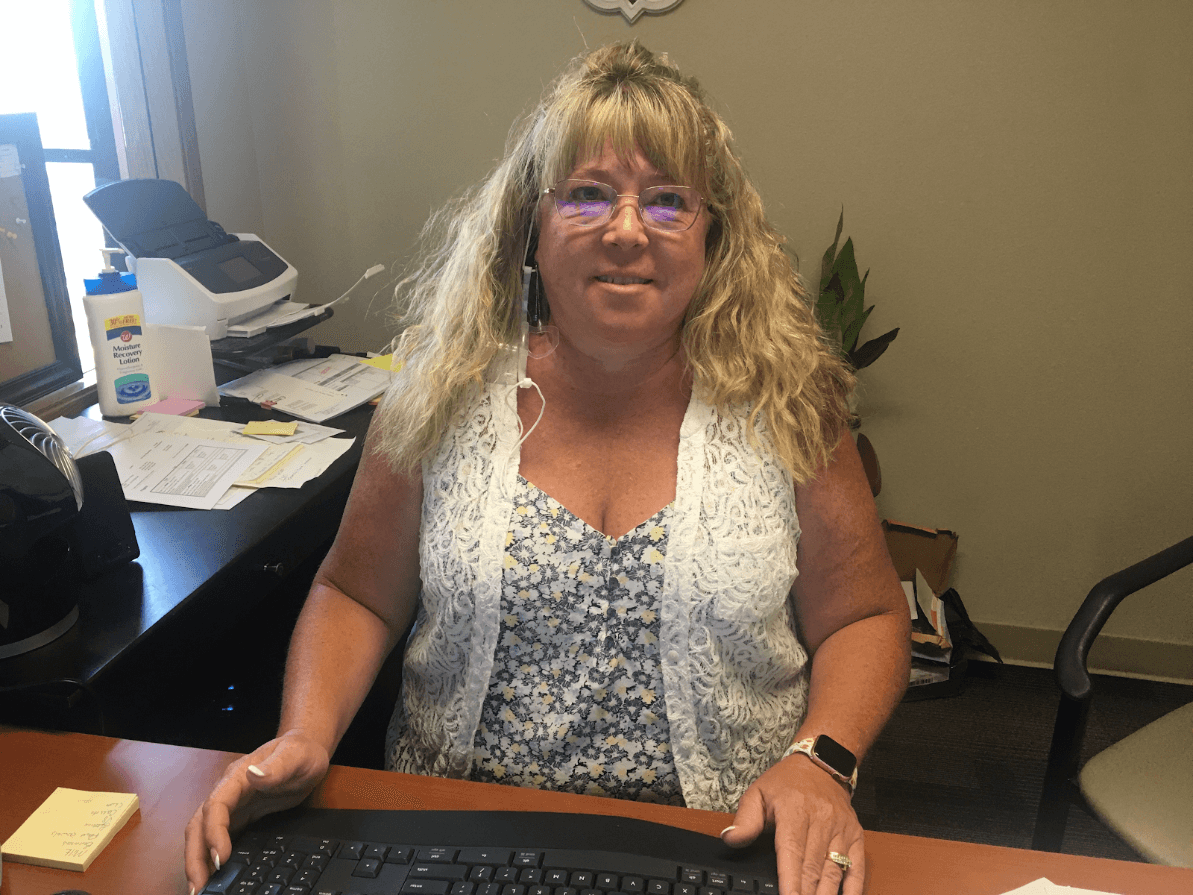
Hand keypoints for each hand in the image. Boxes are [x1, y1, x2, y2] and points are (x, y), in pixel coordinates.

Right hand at [184, 730, 329, 893]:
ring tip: (199, 888)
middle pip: (199, 825)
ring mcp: (232, 807)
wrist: (307, 750)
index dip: (213, 832)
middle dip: (195, 855)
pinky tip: (214, 877)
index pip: (215, 806)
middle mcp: (228, 793)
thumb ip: (276, 767)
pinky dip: (211, 858)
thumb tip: (254, 775)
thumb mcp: (294, 756)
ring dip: (198, 860)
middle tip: (198, 886)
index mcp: (236, 777)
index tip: (220, 857)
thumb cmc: (300, 751)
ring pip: (203, 835)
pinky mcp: (240, 818)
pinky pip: (219, 839)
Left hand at [721, 755, 863, 894]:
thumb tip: (731, 839)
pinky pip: (857, 867)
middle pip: (813, 867)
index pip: (792, 852)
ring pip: (834, 870)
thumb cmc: (787, 783)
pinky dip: (853, 888)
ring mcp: (841, 830)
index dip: (790, 880)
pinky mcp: (855, 836)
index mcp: (794, 811)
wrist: (821, 765)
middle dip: (806, 894)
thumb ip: (745, 820)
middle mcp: (821, 821)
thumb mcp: (758, 793)